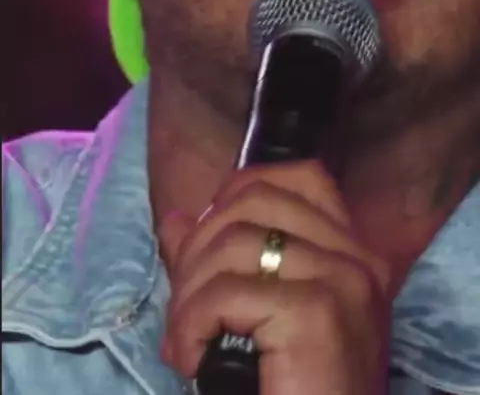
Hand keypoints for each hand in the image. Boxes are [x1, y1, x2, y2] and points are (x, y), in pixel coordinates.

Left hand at [160, 161, 390, 394]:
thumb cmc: (293, 388)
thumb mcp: (257, 314)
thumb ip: (218, 261)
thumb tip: (173, 219)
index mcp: (351, 250)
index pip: (299, 176)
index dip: (242, 192)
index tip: (211, 237)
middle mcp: (356, 257)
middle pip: (253, 201)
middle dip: (200, 246)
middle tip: (186, 303)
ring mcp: (342, 281)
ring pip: (234, 244)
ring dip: (189, 293)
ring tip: (184, 339)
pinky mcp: (317, 313)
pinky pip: (227, 293)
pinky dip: (191, 322)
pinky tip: (190, 356)